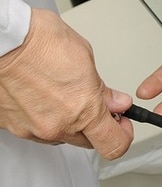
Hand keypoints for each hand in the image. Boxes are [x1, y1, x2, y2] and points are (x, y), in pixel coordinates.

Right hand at [0, 9, 133, 159]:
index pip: (114, 145)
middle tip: (97, 105)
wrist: (2, 42)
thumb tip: (117, 103)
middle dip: (97, 126)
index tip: (122, 123)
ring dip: (70, 122)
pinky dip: (46, 118)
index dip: (123, 135)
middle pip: (89, 142)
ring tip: (64, 94)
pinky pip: (37, 130)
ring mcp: (32, 129)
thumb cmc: (40, 42)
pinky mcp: (13, 127)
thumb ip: (103, 89)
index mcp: (83, 110)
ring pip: (62, 136)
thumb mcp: (85, 59)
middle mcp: (57, 126)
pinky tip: (44, 97)